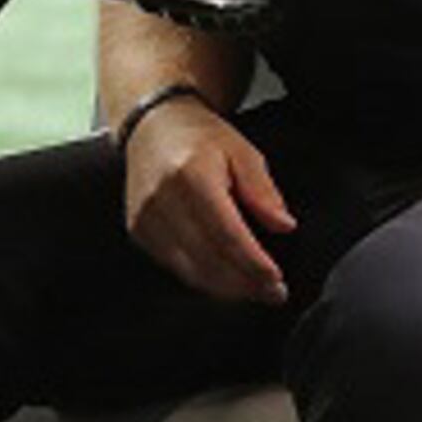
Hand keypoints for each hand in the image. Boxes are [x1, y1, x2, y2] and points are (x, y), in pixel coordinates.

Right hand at [121, 99, 295, 303]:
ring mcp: (145, 218)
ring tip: (256, 292)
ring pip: (189, 269)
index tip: (277, 280)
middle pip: (207, 257)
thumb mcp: (244, 153)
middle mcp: (162, 200)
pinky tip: (227, 282)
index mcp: (192, 177)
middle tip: (275, 294)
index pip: (226, 233)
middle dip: (244, 283)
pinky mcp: (137, 231)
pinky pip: (172, 266)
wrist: (153, 127)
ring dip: (226, 288)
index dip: (253, 263)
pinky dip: (202, 279)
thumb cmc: (202, 139)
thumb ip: (263, 191)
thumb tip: (284, 225)